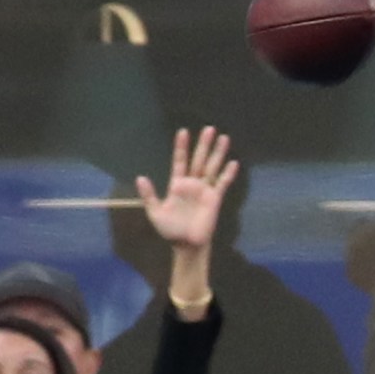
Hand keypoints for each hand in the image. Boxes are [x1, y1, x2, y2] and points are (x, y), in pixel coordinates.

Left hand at [136, 126, 239, 252]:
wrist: (186, 245)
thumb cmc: (170, 230)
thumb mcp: (155, 213)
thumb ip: (149, 195)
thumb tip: (141, 178)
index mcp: (177, 184)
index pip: (180, 161)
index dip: (181, 147)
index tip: (183, 131)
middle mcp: (192, 184)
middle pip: (199, 159)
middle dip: (204, 144)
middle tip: (209, 128)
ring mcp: (204, 190)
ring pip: (212, 167)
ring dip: (218, 153)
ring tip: (224, 138)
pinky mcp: (215, 199)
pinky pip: (222, 184)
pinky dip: (228, 174)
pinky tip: (233, 163)